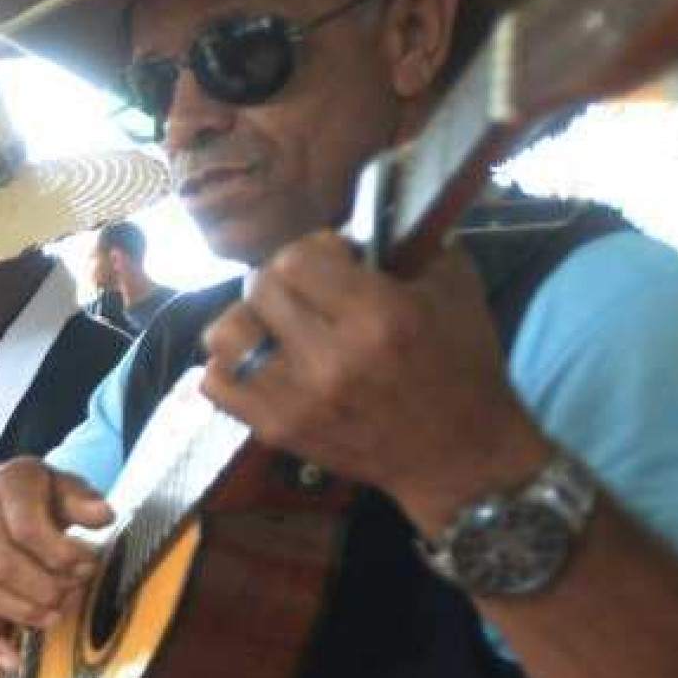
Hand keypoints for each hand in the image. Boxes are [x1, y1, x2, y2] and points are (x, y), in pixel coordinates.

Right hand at [0, 460, 111, 669]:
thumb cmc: (28, 497)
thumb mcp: (55, 484)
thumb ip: (80, 499)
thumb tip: (105, 516)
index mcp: (4, 490)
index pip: (26, 528)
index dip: (61, 553)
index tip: (88, 563)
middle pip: (3, 564)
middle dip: (45, 586)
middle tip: (73, 591)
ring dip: (22, 611)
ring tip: (54, 618)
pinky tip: (13, 662)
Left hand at [198, 233, 549, 532]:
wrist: (459, 455)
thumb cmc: (463, 365)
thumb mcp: (454, 288)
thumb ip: (407, 245)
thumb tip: (359, 222)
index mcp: (378, 317)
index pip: (298, 258)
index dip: (316, 250)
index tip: (336, 262)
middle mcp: (330, 359)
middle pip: (261, 288)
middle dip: (285, 280)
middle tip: (308, 292)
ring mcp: (296, 400)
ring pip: (224, 334)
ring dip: (247, 320)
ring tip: (276, 326)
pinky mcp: (276, 430)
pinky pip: (215, 384)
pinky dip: (229, 366)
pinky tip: (262, 361)